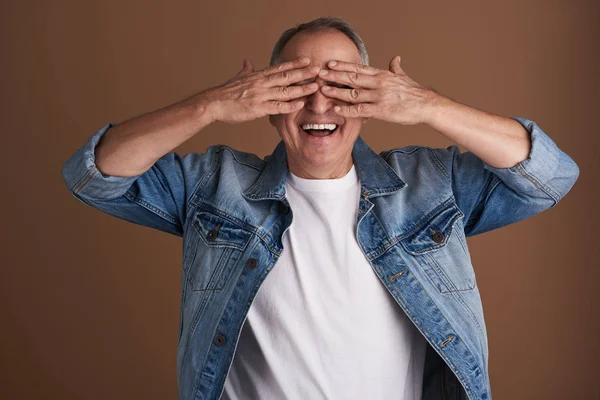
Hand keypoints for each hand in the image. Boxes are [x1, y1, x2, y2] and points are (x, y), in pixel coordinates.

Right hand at [200, 57, 320, 123]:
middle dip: (303, 73)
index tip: (307, 60)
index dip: (294, 64)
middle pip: (286, 76)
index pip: (279, 68)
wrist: (213, 103)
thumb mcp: (237, 77)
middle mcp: (261, 83)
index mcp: (258, 76)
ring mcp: (260, 96)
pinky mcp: (258, 109)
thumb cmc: (225, 93)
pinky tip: (300, 103)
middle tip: (318, 69)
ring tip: (315, 86)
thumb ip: (245, 69)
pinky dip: (290, 105)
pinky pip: (277, 106)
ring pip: (285, 90)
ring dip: (301, 88)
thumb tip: (247, 60)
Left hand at [318, 56, 438, 124]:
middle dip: (335, 75)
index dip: (343, 66)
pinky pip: (360, 110)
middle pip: (352, 78)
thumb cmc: (415, 93)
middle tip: (319, 73)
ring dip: (336, 91)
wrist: (426, 105)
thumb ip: (396, 68)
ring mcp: (379, 97)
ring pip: (353, 93)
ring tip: (322, 89)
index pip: (359, 68)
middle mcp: (378, 83)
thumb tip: (395, 58)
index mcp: (382, 75)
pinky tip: (336, 109)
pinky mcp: (381, 111)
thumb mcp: (404, 77)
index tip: (330, 63)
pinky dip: (347, 110)